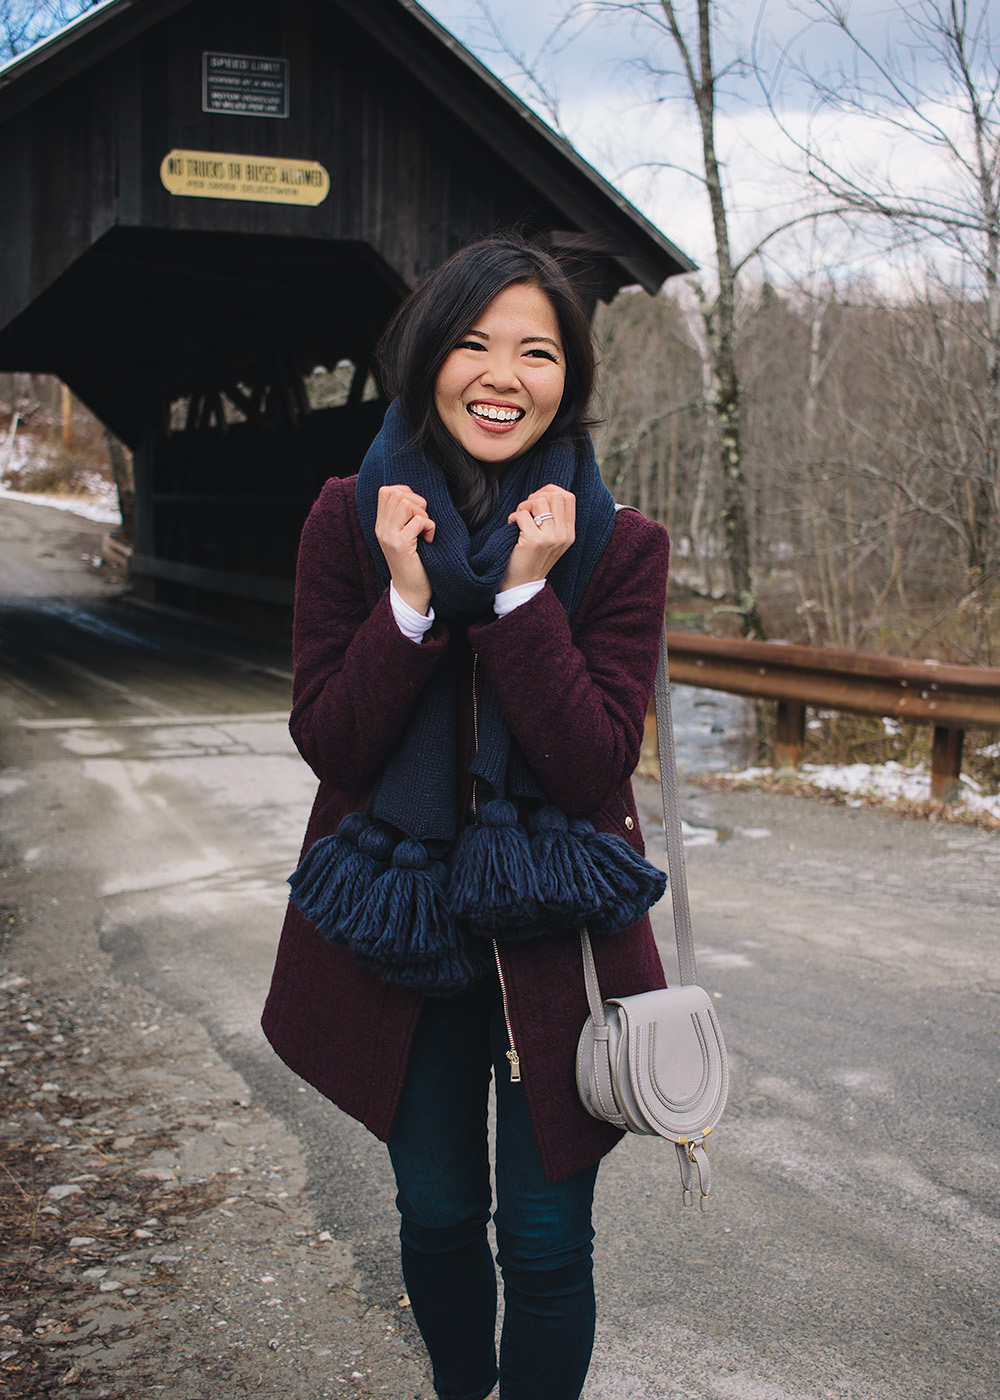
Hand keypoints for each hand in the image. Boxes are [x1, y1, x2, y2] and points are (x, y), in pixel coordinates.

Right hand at [375, 484, 434, 614]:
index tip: (417, 511)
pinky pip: (419, 521)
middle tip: (423, 521)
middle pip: (396, 494)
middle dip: (417, 502)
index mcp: (381, 524)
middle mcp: (381, 528)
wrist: (410, 592)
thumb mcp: (405, 536)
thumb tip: (416, 496)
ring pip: (406, 503)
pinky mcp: (400, 545)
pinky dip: (430, 527)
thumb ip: (405, 517)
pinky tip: (428, 540)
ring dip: (422, 514)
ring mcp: (389, 536)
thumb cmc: (414, 562)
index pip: (386, 491)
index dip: (407, 493)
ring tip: (424, 530)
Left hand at [501, 485, 575, 591]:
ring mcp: (550, 538)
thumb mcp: (552, 539)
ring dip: (523, 506)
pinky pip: (522, 515)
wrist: (523, 584)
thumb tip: (545, 492)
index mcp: (569, 533)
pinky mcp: (534, 541)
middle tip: (526, 510)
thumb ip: (554, 518)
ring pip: (539, 501)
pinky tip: (512, 527)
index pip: (568, 497)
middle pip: (555, 495)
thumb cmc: (532, 558)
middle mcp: (563, 535)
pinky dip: (513, 517)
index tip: (537, 499)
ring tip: (519, 518)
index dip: (551, 491)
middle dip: (536, 497)